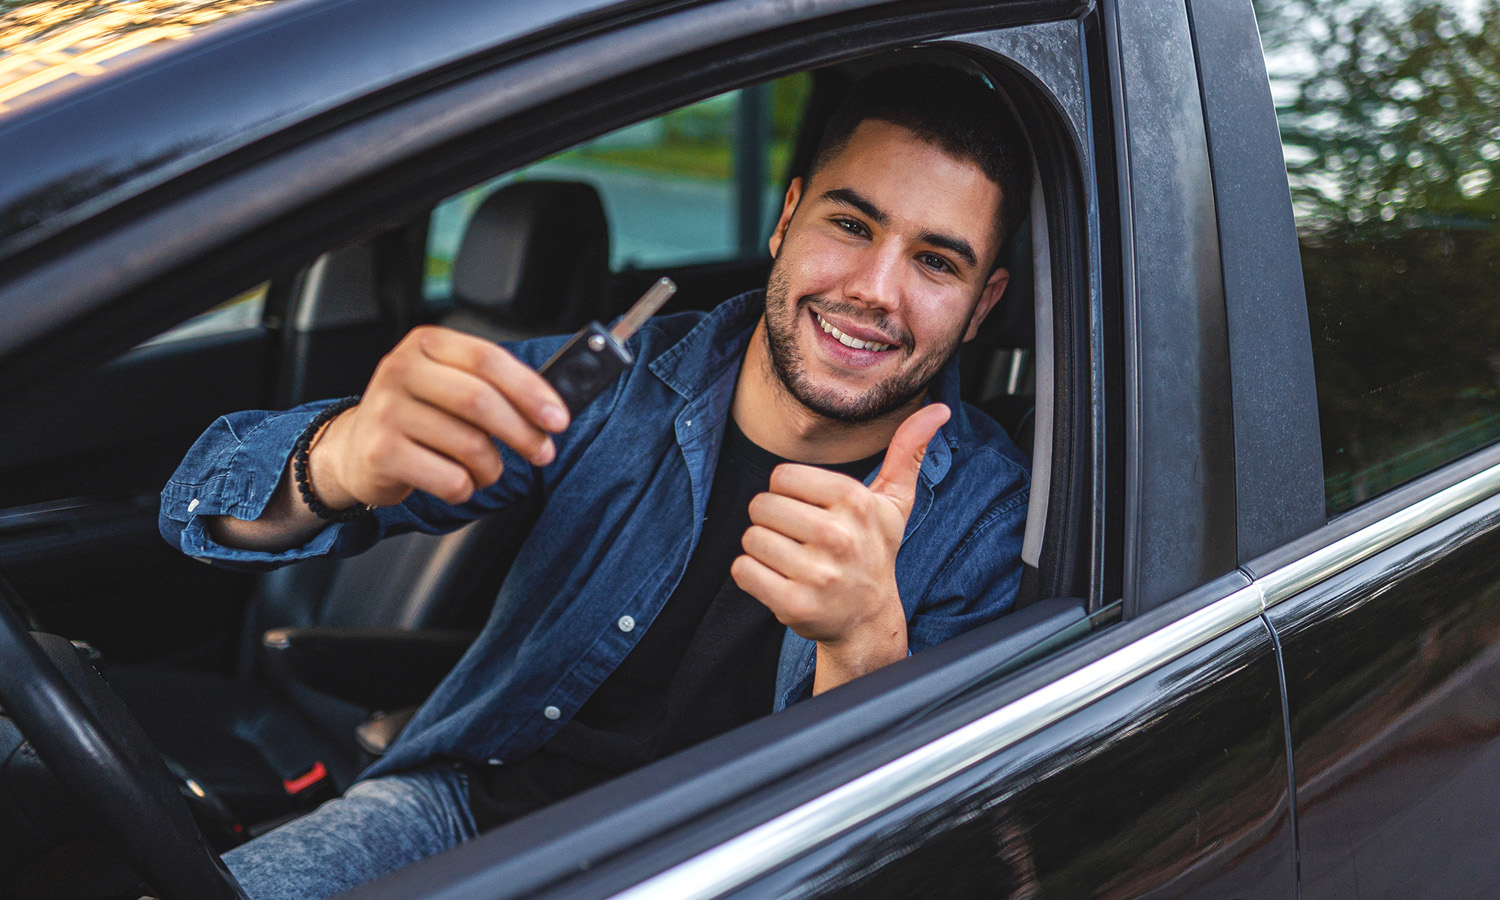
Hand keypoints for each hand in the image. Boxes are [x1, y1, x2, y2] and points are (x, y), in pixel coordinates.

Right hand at [311, 326, 570, 508]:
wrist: (355, 448)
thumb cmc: (418, 415)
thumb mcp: (449, 384)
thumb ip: (493, 386)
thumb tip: (551, 406)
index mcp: (427, 344)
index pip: (488, 359)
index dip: (530, 390)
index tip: (558, 417)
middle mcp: (401, 369)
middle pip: (480, 401)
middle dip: (523, 432)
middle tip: (543, 451)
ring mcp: (386, 410)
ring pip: (468, 445)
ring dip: (491, 468)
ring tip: (486, 470)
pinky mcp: (380, 452)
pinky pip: (449, 478)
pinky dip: (465, 488)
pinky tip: (456, 481)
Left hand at [731, 404, 950, 693]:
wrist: (868, 620)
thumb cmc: (874, 551)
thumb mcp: (893, 503)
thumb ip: (908, 452)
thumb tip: (938, 409)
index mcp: (855, 502)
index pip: (781, 476)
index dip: (789, 494)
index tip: (813, 513)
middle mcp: (838, 536)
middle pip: (762, 506)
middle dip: (774, 522)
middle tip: (801, 540)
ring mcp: (817, 574)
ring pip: (750, 538)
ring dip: (763, 550)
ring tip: (792, 561)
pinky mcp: (794, 604)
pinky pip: (743, 570)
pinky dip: (752, 575)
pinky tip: (779, 580)